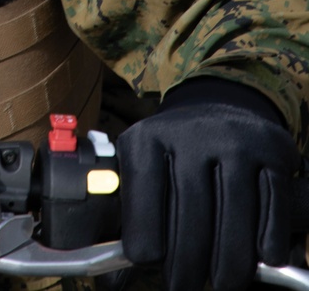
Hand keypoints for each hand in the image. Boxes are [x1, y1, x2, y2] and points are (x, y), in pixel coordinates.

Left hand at [116, 79, 300, 290]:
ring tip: (222, 282)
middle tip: (185, 286)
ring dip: (228, 265)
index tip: (148, 262)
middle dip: (188, 267)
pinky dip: (266, 243)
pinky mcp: (271, 150)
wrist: (216, 108)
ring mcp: (234, 139)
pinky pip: (273, 210)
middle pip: (191, 217)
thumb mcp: (143, 169)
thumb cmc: (174, 154)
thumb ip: (132, 221)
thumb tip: (109, 280)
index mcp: (147, 138)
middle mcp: (191, 133)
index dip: (145, 240)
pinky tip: (257, 258)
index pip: (143, 198)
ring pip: (235, 220)